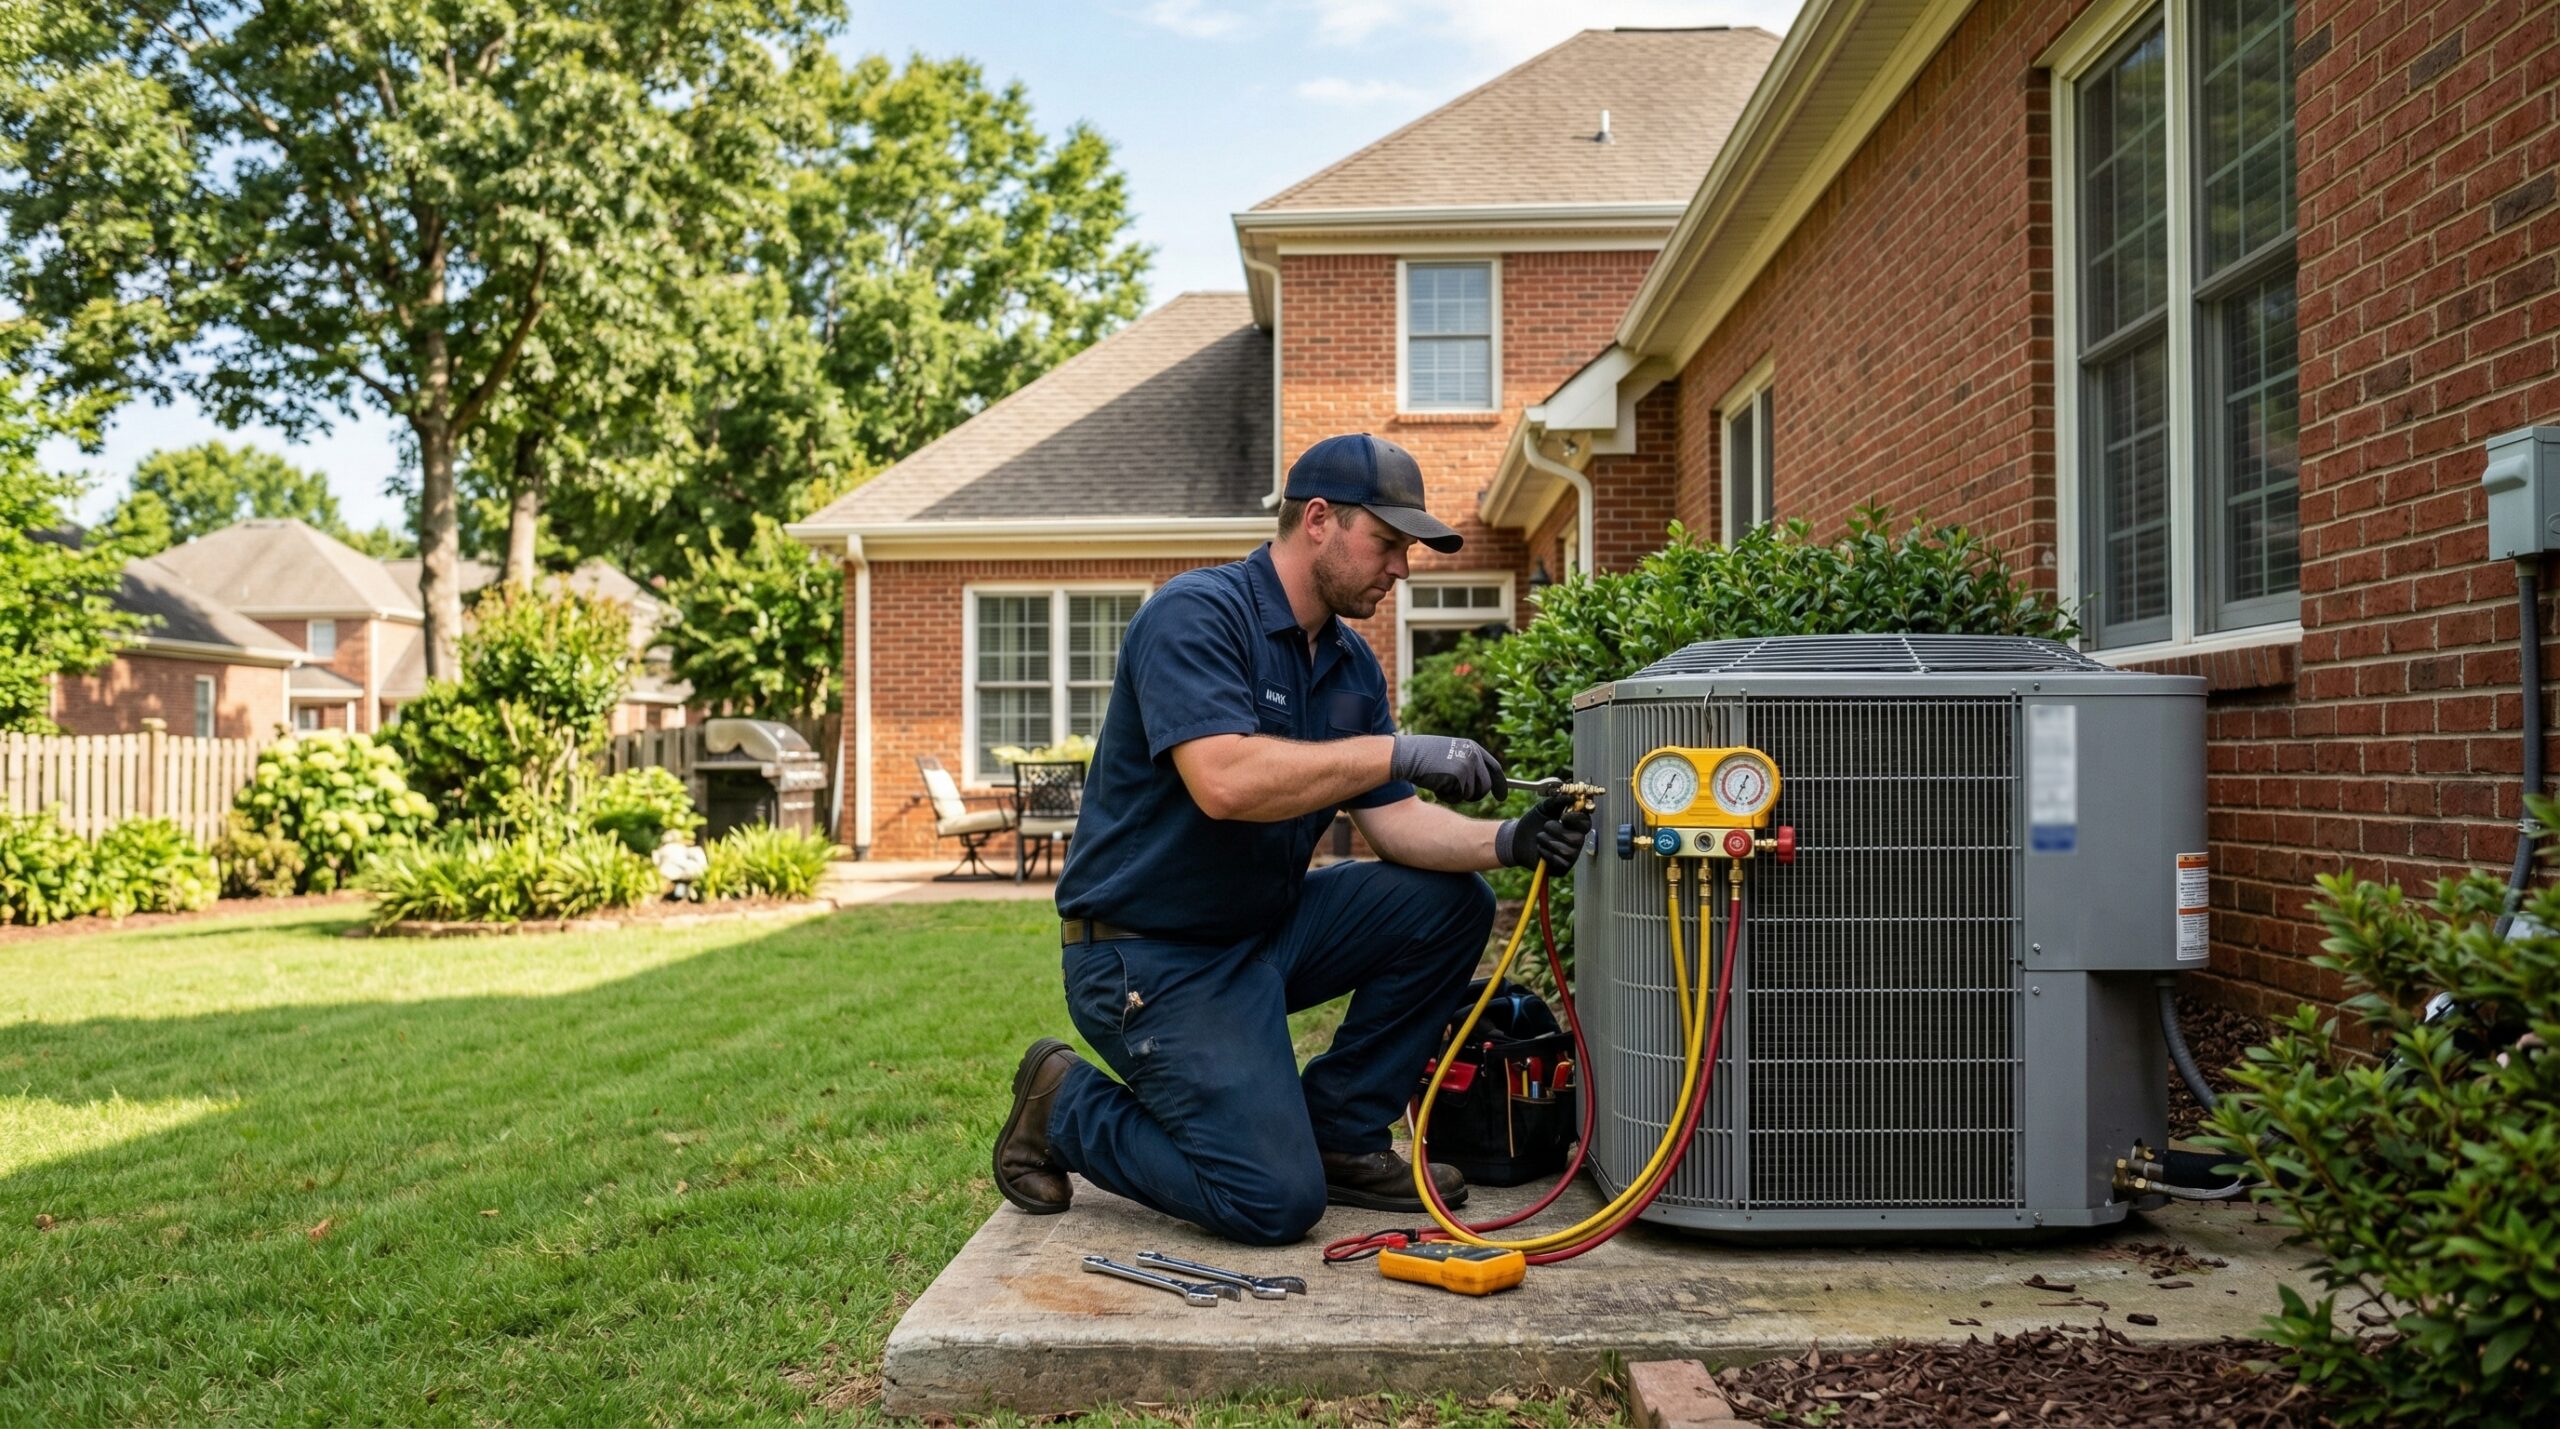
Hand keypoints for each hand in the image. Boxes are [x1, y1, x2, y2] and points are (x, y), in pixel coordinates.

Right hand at [1389, 733, 1503, 802]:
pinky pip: (1458, 797)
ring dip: (1456, 795)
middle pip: (1485, 786)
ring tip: (1440, 784)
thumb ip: (1466, 764)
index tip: (1502, 797)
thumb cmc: (1423, 757)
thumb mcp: (1449, 755)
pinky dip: (1446, 797)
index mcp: (1472, 748)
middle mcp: (1473, 755)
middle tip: (1457, 794)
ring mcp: (1467, 765)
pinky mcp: (1459, 777)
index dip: (1500, 784)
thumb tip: (1480, 784)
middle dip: (1474, 795)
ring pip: (1471, 794)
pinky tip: (1435, 786)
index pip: (1494, 768)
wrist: (1406, 755)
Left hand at [1499, 794, 1591, 876]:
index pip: (1586, 823)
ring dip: (1549, 842)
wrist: (1516, 839)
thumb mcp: (1544, 807)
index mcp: (1574, 826)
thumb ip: (1557, 801)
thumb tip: (1571, 797)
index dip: (1577, 820)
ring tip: (1540, 837)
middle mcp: (1576, 841)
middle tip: (1546, 826)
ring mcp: (1570, 856)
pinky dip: (1547, 854)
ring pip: (1568, 851)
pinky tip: (1540, 849)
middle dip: (1558, 831)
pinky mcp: (1562, 868)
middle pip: (1577, 839)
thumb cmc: (1534, 822)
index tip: (1564, 816)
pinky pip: (1560, 863)